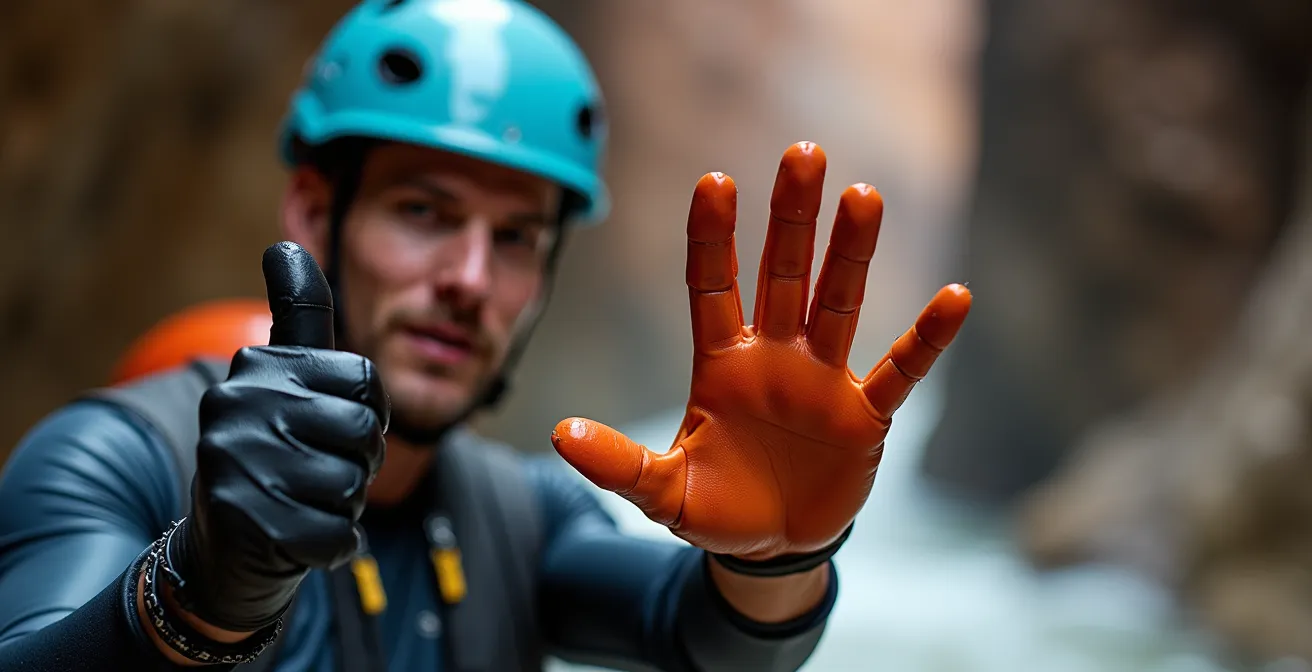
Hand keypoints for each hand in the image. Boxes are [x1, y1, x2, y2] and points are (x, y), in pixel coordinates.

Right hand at [172, 242, 388, 631]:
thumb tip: (283, 243)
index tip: (330, 428)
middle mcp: (236, 402)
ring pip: (351, 486)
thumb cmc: (277, 455)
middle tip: (311, 474)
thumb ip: (298, 314)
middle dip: (356, 464)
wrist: (226, 551)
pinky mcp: (244, 519)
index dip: (368, 416)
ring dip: (340, 506)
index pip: (367, 382)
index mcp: (256, 364)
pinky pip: (336, 533)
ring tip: (298, 501)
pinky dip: (330, 545)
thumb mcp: (285, 381)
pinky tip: (295, 537)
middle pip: (364, 432)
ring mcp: (234, 461)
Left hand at [552, 142, 970, 560]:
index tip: (715, 181)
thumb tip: (562, 434)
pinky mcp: (864, 416)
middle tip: (804, 153)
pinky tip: (954, 298)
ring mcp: (822, 382)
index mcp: (721, 364)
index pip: (713, 286)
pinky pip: (899, 370)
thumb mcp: (663, 492)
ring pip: (838, 304)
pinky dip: (926, 340)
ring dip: (851, 254)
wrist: (771, 549)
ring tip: (863, 196)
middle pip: (783, 275)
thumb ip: (620, 464)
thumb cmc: (714, 508)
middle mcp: (773, 357)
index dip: (715, 236)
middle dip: (792, 218)